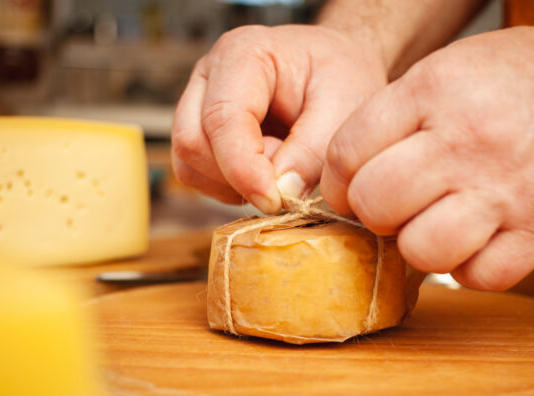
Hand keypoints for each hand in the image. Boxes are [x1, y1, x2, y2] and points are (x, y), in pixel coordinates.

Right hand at [171, 25, 386, 212]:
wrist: (341, 68)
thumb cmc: (344, 79)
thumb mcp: (344, 110)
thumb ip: (313, 152)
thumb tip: (280, 193)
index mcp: (242, 55)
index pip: (222, 118)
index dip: (243, 168)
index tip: (275, 202)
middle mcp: (209, 76)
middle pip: (192, 142)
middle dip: (237, 176)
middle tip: (290, 173)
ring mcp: (198, 104)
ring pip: (189, 164)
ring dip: (232, 185)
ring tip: (282, 166)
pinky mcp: (201, 133)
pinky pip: (197, 175)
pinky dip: (229, 188)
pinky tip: (266, 174)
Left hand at [321, 17, 533, 289]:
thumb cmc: (525, 79)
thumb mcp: (449, 69)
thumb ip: (394, 118)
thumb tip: (346, 178)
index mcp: (434, 92)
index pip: (347, 153)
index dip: (337, 181)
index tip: (350, 189)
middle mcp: (467, 140)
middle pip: (375, 204)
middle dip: (373, 214)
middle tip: (394, 207)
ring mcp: (508, 189)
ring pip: (422, 250)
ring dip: (418, 247)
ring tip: (435, 225)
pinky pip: (481, 278)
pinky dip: (469, 269)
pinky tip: (476, 243)